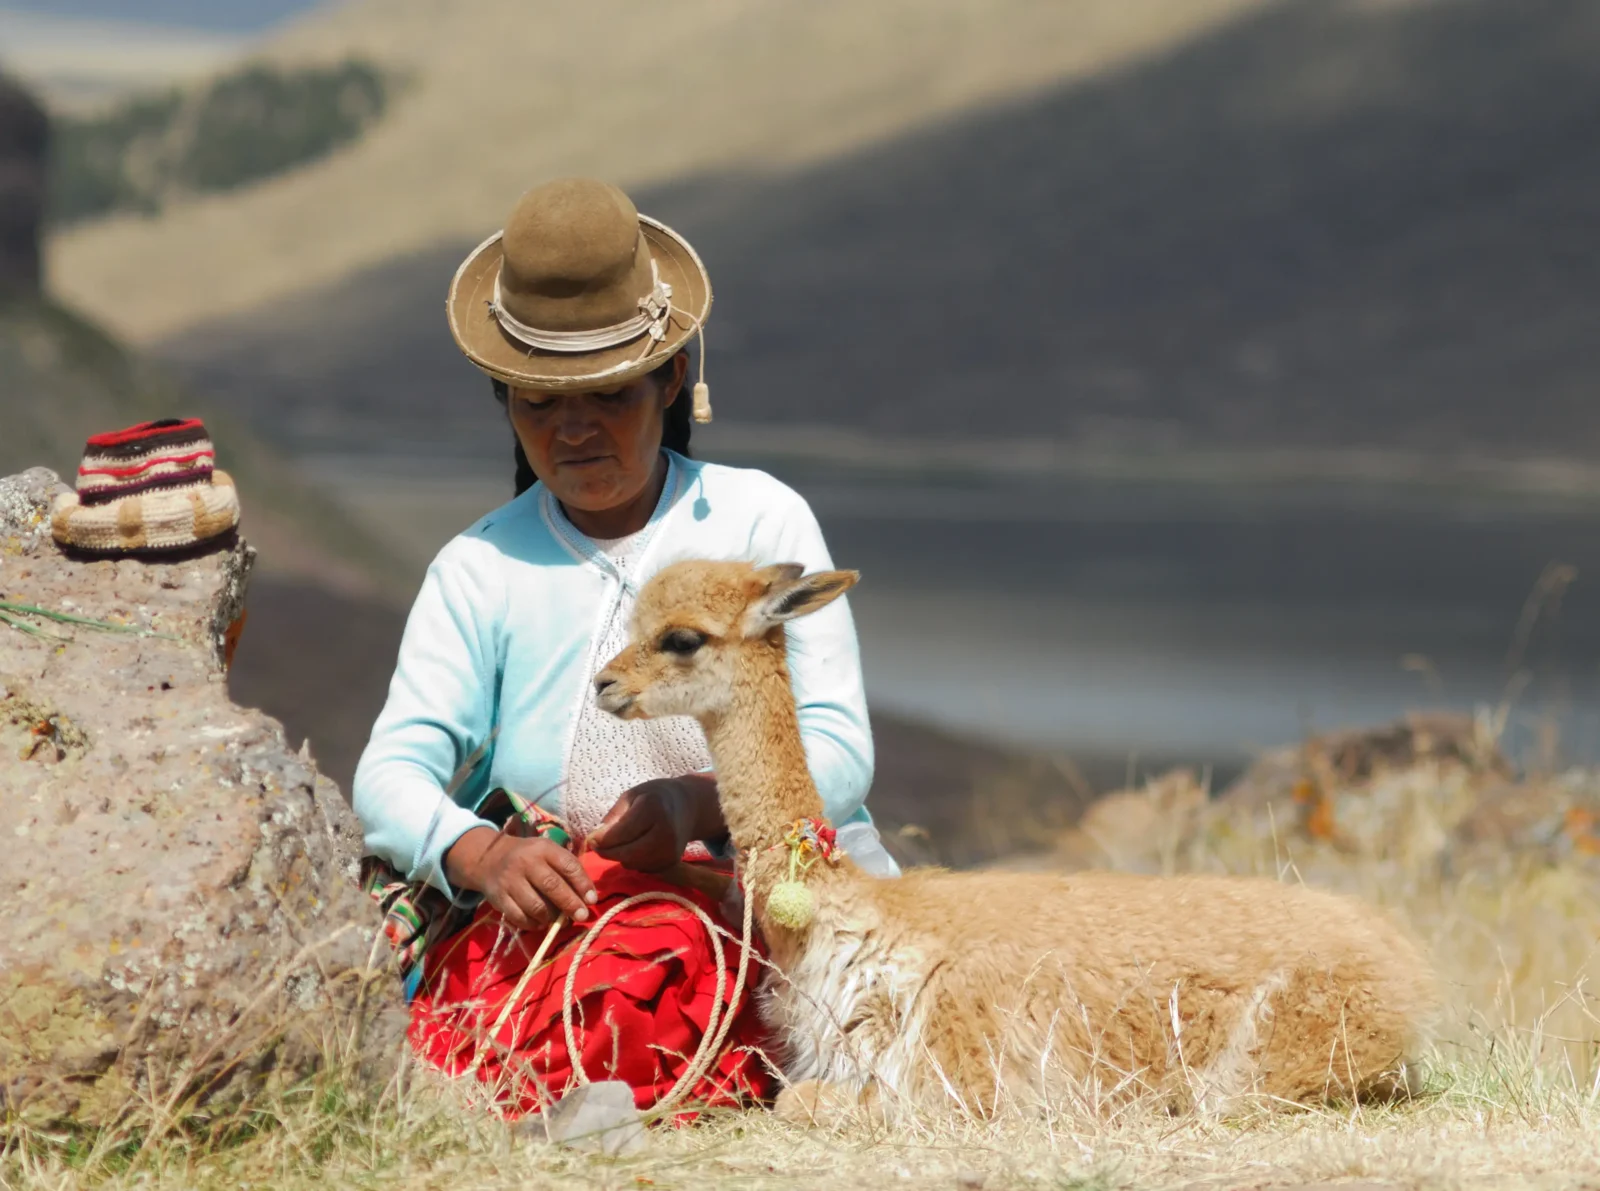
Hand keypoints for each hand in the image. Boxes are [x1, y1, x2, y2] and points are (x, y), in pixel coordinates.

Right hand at [444, 826, 597, 929]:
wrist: (489, 858)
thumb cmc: (529, 857)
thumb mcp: (547, 852)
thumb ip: (566, 870)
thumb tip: (586, 899)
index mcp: (543, 848)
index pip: (568, 865)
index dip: (583, 884)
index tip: (592, 900)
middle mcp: (526, 862)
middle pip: (552, 886)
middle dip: (570, 904)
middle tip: (582, 916)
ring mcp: (510, 880)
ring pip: (535, 906)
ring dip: (551, 918)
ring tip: (559, 922)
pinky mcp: (498, 898)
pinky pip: (519, 917)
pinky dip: (533, 924)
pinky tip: (541, 923)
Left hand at [588, 775, 724, 872]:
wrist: (687, 806)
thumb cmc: (654, 797)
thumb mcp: (630, 796)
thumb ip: (612, 818)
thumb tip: (594, 840)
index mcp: (653, 809)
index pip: (619, 834)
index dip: (600, 840)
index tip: (589, 840)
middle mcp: (665, 832)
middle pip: (626, 854)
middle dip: (608, 852)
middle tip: (598, 846)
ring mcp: (671, 850)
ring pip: (632, 864)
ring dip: (621, 856)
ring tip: (623, 842)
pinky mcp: (672, 862)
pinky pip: (642, 868)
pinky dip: (634, 861)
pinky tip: (638, 847)